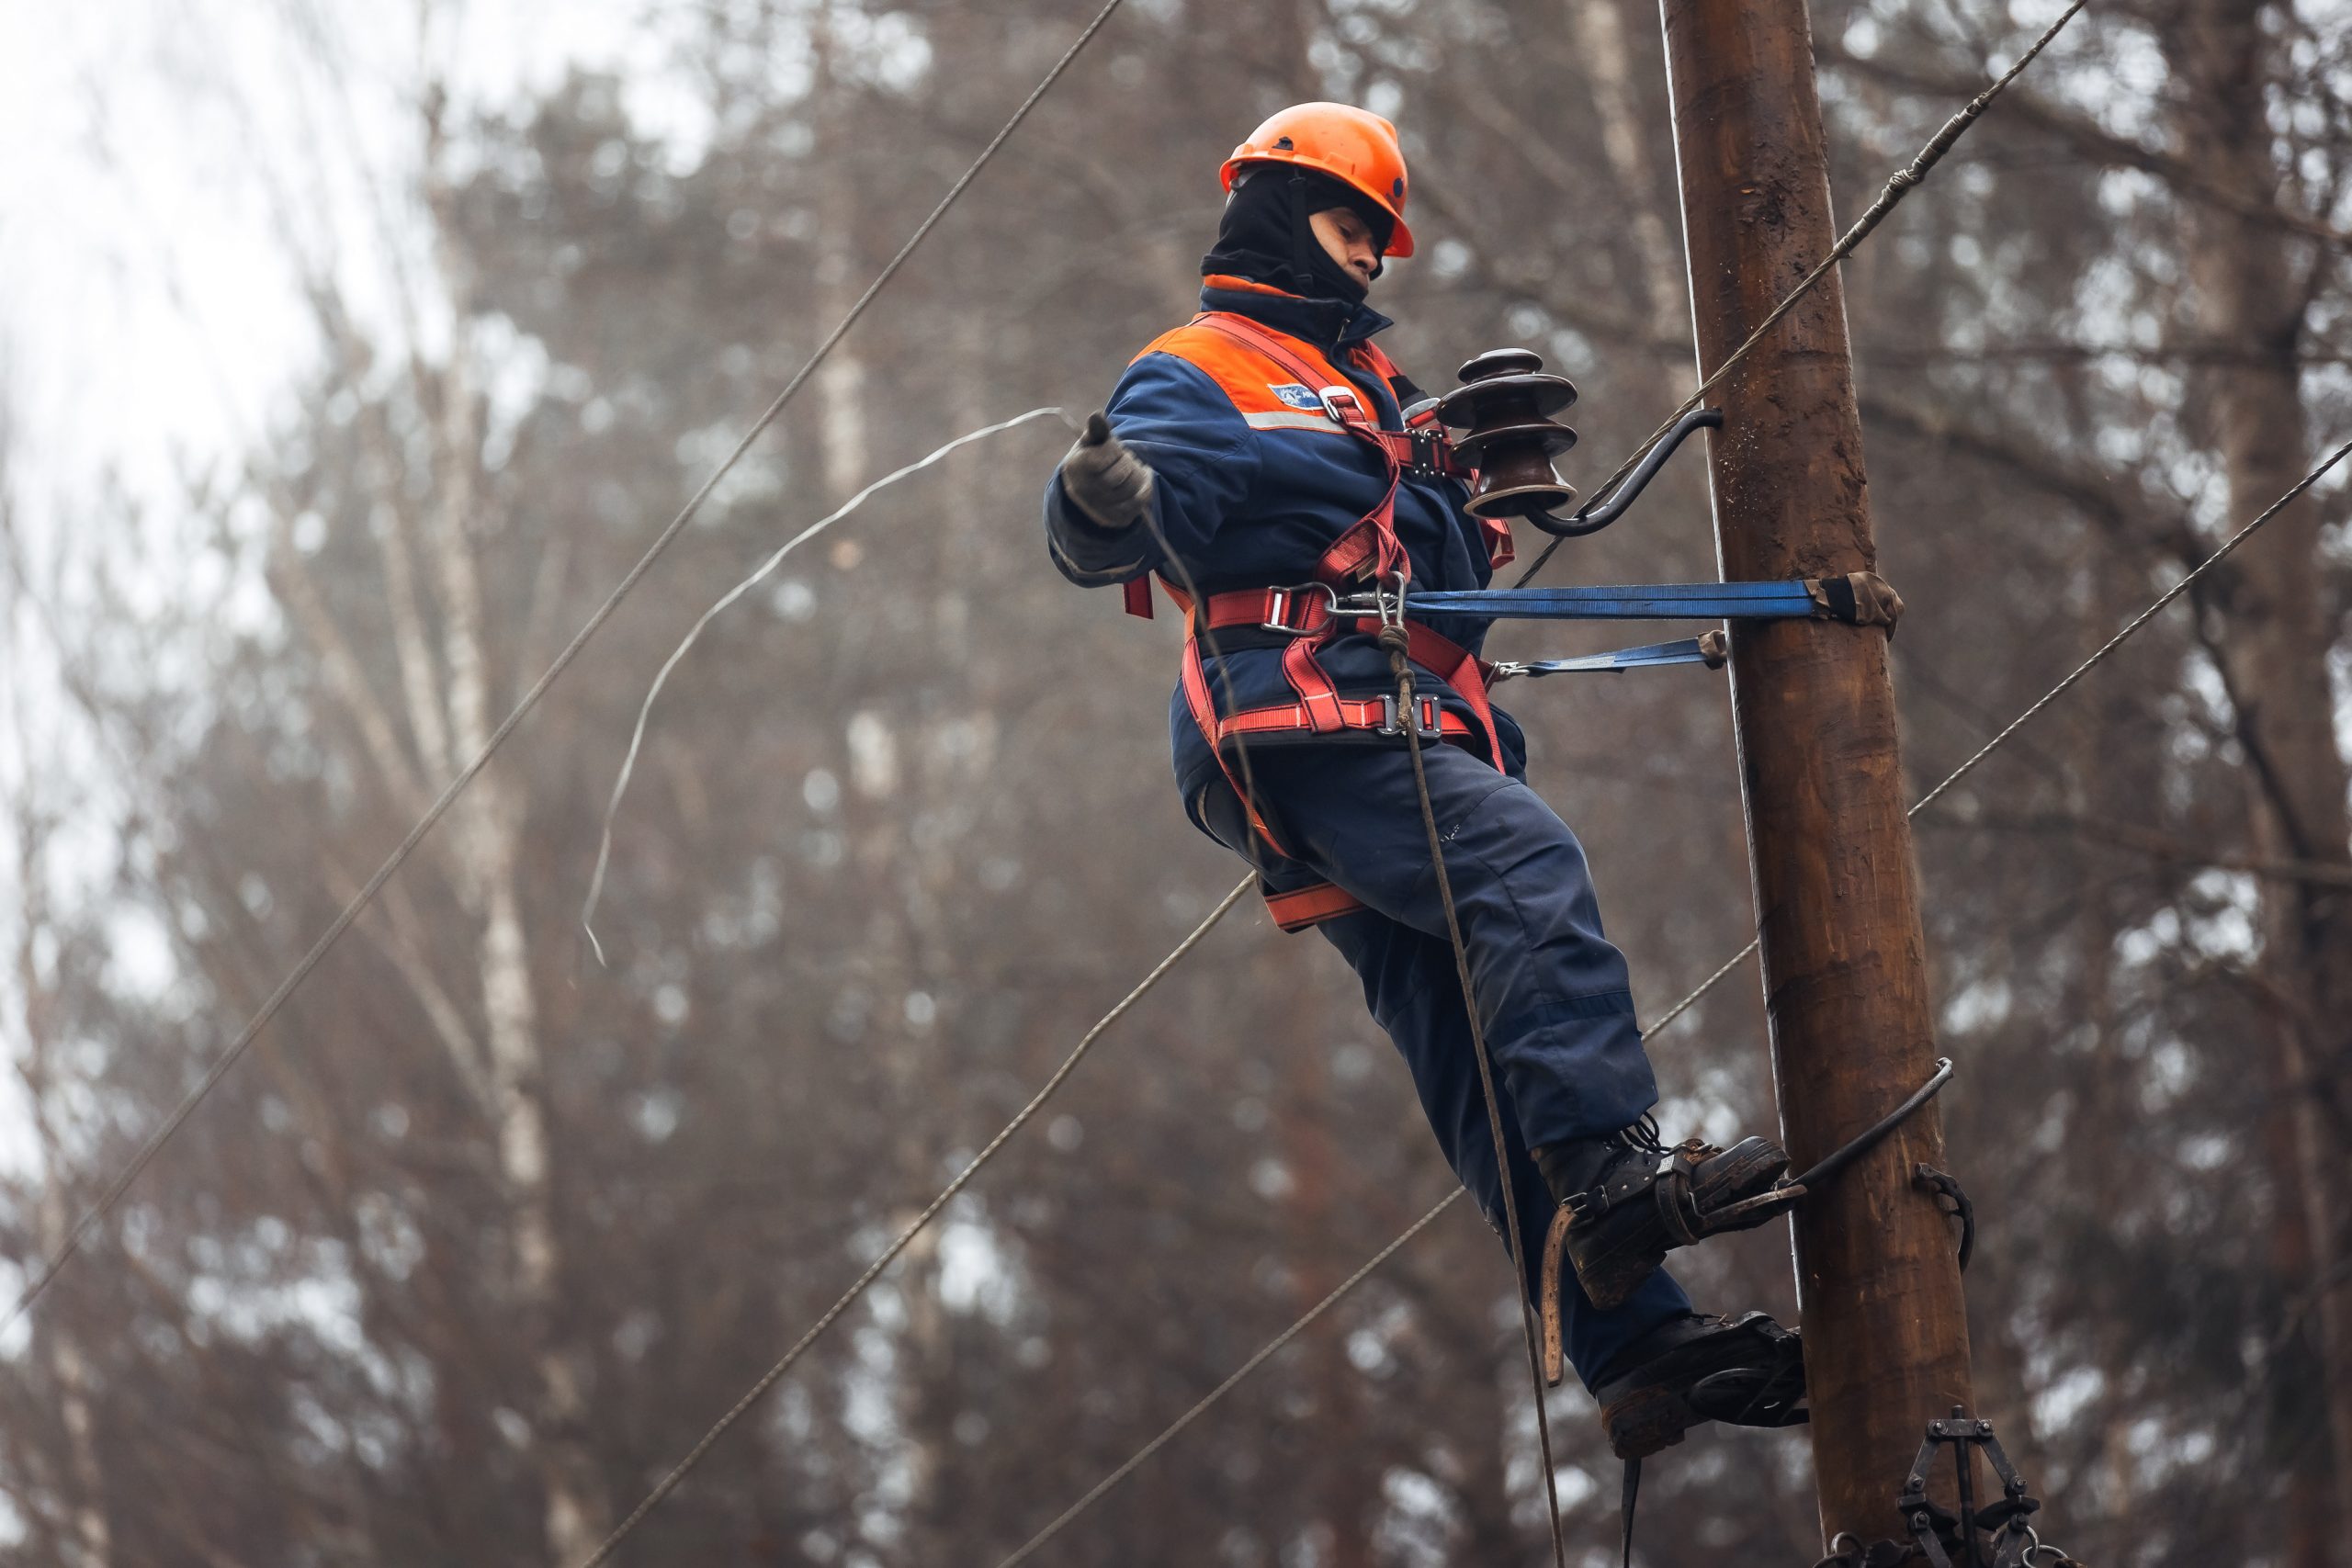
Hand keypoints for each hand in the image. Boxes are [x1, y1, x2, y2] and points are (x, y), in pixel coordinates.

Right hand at [1058, 412, 1154, 529]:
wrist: (1086, 486)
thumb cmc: (1091, 456)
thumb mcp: (1091, 441)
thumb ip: (1097, 429)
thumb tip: (1097, 415)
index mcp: (1075, 468)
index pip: (1103, 458)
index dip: (1114, 451)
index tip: (1112, 449)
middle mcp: (1083, 491)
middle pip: (1119, 477)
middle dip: (1128, 463)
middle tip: (1125, 459)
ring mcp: (1097, 508)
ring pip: (1131, 492)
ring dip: (1139, 476)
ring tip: (1135, 469)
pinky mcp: (1113, 519)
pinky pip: (1138, 506)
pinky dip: (1146, 490)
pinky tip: (1143, 481)